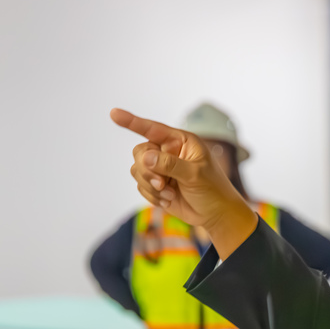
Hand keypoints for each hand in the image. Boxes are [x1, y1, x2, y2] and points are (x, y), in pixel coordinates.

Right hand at [113, 108, 257, 257]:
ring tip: (169, 193)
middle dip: (147, 170)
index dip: (132, 121)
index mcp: (180, 141)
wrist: (215, 214)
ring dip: (150, 185)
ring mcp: (160, 168)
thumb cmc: (213, 189)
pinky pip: (140, 186)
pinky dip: (152, 195)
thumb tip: (145, 157)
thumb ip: (170, 164)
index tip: (113, 114)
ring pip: (137, 170)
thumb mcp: (195, 174)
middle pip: (140, 152)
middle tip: (162, 183)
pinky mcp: (156, 185)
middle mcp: (168, 151)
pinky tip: (169, 200)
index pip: (153, 129)